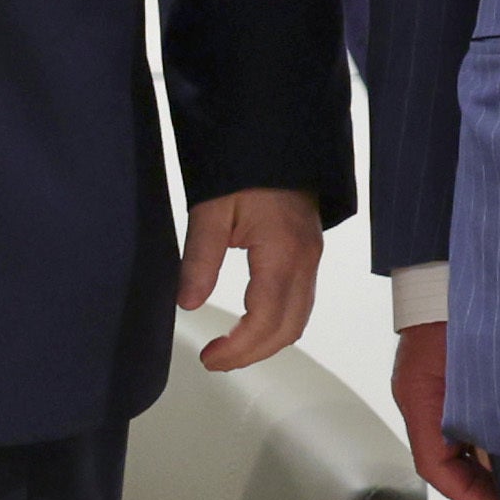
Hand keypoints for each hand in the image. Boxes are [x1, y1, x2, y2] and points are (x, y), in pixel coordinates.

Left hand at [179, 187, 325, 371]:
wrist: (275, 139)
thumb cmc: (243, 169)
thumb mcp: (211, 211)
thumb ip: (199, 260)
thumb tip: (187, 304)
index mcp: (281, 252)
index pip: (264, 319)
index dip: (238, 348)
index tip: (208, 357)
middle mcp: (305, 262)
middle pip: (287, 329)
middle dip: (251, 354)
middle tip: (214, 360)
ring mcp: (312, 259)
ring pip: (298, 321)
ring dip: (266, 343)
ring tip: (229, 349)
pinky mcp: (310, 256)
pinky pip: (300, 304)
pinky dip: (277, 325)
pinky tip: (250, 326)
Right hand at [390, 321, 499, 499]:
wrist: (447, 269)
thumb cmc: (462, 311)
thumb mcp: (479, 368)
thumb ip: (490, 412)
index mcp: (420, 401)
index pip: (436, 467)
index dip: (469, 494)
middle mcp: (420, 399)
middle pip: (444, 458)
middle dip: (479, 481)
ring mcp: (430, 388)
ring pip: (454, 438)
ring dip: (485, 457)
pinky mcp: (446, 376)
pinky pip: (463, 416)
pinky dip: (486, 432)